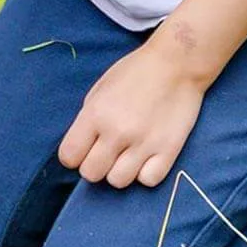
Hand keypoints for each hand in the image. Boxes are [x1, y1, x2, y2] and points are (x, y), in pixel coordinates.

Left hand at [57, 44, 205, 188]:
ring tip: (127, 155)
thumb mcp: (100, 89)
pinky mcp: (168, 151)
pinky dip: (145, 173)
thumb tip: (81, 147)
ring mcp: (144, 144)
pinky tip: (147, 158)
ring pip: (118, 182)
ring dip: (119, 171)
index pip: (69, 156)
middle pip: (91, 173)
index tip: (83, 149)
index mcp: (96, 114)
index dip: (74, 155)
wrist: (177, 64)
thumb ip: (88, 120)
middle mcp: (117, 132)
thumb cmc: (135, 72)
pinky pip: (147, 180)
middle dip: (94, 165)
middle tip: (106, 152)